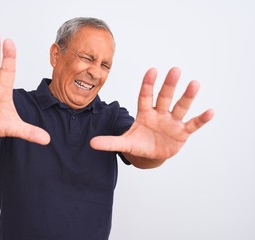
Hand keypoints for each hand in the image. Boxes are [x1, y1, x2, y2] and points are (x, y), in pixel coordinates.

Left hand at [90, 67, 213, 164]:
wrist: (151, 154)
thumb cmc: (139, 143)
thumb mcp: (125, 143)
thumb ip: (110, 142)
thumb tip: (91, 143)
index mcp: (144, 113)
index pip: (145, 96)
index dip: (148, 84)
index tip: (152, 70)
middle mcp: (159, 114)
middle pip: (164, 97)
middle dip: (169, 85)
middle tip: (175, 69)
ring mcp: (172, 122)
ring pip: (180, 107)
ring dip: (187, 96)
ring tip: (194, 83)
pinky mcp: (182, 133)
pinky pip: (193, 124)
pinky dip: (201, 119)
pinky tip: (210, 111)